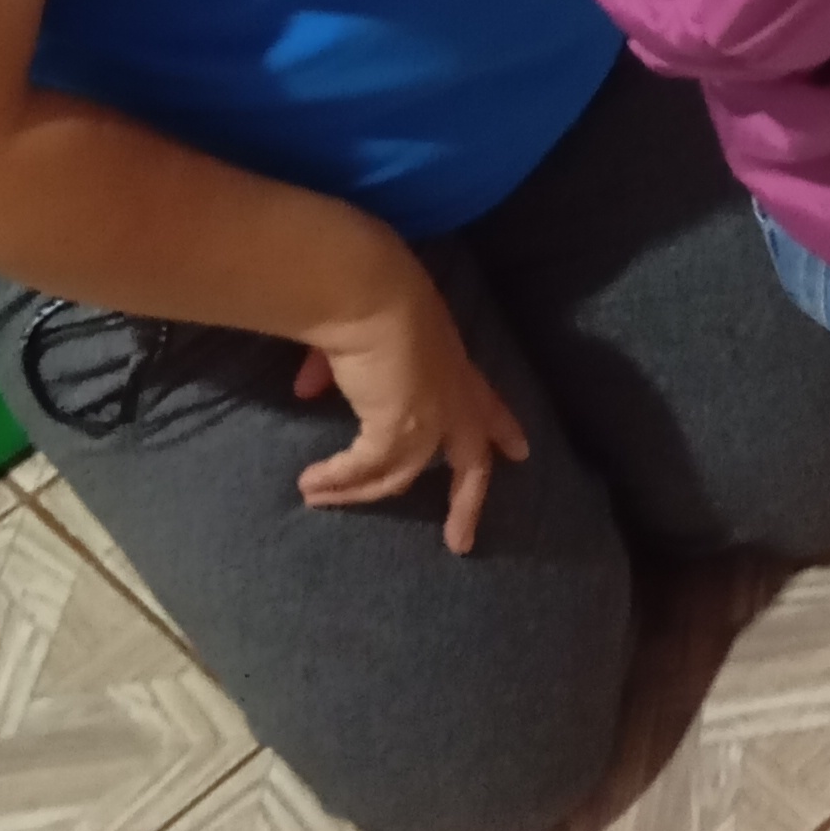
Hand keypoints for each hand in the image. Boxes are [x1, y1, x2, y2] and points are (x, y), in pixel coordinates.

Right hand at [293, 259, 527, 551]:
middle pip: (472, 462)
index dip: (503, 427)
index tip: (521, 452)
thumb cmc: (372, 289)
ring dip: (359, 490)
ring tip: (321, 498)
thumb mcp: (363, 330)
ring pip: (403, 475)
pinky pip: (367, 469)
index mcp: (454, 363)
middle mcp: (451, 394)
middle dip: (468, 502)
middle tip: (461, 542)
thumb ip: (338, 362)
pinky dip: (339, 479)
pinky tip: (313, 484)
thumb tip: (308, 385)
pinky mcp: (400, 431)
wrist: (370, 288)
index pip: (486, 401)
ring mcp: (430, 416)